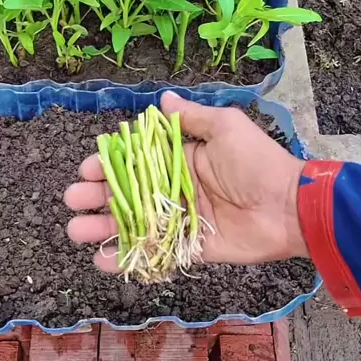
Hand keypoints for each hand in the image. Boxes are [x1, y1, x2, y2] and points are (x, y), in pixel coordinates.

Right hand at [64, 92, 308, 270]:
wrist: (289, 207)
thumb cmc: (258, 162)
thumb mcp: (225, 128)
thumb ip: (192, 118)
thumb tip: (163, 99)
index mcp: (181, 159)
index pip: (135, 160)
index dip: (109, 164)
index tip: (86, 169)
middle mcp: (176, 188)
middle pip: (127, 193)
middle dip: (96, 196)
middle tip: (72, 201)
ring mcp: (181, 219)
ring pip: (134, 224)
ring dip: (102, 228)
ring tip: (75, 231)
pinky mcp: (191, 247)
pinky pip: (154, 252)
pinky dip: (127, 257)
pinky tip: (101, 260)